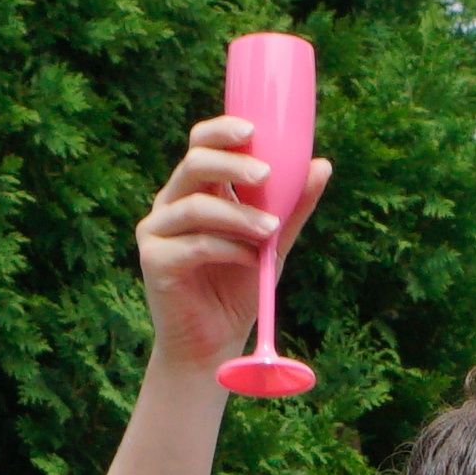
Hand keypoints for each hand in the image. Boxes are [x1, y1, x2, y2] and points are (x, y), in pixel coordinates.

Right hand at [136, 116, 330, 378]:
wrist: (212, 344)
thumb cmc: (238, 288)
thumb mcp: (272, 243)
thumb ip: (292, 208)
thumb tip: (322, 165)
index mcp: (196, 189)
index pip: (202, 144)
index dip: (223, 131)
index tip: (253, 130)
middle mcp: (171, 202)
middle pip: (195, 163)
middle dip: (232, 165)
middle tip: (267, 176)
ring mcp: (156, 229)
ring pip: (196, 205)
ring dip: (238, 216)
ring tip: (270, 231)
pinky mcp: (153, 259)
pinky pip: (193, 244)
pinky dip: (228, 248)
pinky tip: (251, 259)